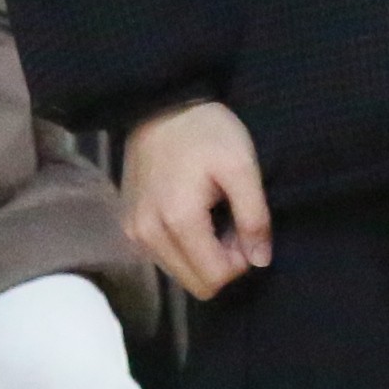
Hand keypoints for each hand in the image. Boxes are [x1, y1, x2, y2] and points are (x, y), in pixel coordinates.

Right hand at [124, 98, 272, 302]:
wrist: (162, 105)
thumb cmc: (207, 131)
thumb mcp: (242, 166)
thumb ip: (254, 217)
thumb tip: (260, 261)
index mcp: (177, 222)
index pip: (214, 279)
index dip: (240, 262)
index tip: (246, 229)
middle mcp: (147, 235)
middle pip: (195, 283)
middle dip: (221, 262)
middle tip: (232, 222)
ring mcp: (133, 232)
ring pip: (179, 273)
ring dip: (202, 254)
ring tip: (214, 215)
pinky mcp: (128, 226)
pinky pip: (163, 256)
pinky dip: (184, 245)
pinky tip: (194, 213)